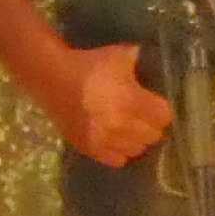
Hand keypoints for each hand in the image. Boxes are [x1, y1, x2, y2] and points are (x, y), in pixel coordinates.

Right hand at [50, 43, 172, 167]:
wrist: (51, 78)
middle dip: (151, 125)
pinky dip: (120, 152)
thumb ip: (139, 59)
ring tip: (130, 128)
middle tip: (144, 116)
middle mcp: (120, 124)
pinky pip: (116, 160)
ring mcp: (104, 140)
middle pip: (153, 136)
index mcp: (130, 100)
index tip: (157, 104)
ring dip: (136, 139)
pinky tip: (116, 140)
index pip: (163, 116)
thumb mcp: (117, 55)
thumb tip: (149, 60)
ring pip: (137, 150)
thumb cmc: (87, 65)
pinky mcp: (89, 148)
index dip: (162, 110)